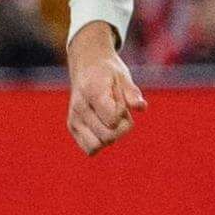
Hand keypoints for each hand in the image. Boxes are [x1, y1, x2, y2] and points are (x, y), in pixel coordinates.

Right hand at [65, 21, 145, 155]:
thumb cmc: (108, 72)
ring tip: (110, 119)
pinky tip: (103, 126)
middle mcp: (79, 107)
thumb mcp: (123, 76)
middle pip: (108, 137)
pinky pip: (90, 148)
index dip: (124, 114)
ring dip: (110, 137)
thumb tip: (141, 107)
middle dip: (121, 127)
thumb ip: (132, 93)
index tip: (122, 102)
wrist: (87, 66)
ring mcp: (74, 119)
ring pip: (97, 146)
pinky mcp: (72, 127)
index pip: (113, 120)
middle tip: (120, 111)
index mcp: (92, 92)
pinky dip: (100, 141)